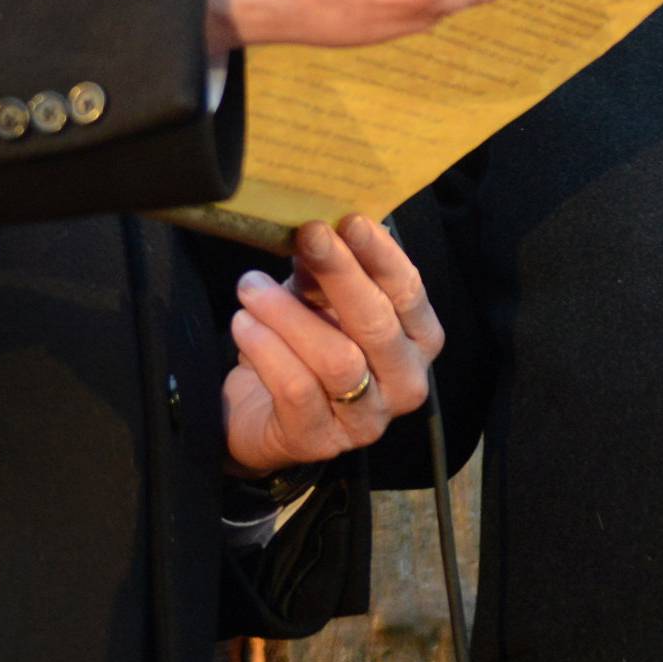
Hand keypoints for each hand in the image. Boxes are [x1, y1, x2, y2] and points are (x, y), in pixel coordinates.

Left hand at [223, 216, 444, 470]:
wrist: (261, 411)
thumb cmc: (304, 343)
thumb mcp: (319, 299)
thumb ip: (325, 268)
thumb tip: (317, 225)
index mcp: (418, 340)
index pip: (408, 292)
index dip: (381, 255)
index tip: (349, 220)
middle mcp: (406, 382)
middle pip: (377, 325)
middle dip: (341, 275)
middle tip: (308, 235)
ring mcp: (367, 419)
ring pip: (337, 360)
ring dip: (289, 315)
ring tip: (251, 287)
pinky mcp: (321, 442)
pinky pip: (297, 389)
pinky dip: (267, 350)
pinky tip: (243, 324)